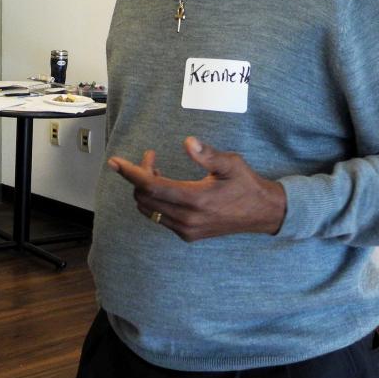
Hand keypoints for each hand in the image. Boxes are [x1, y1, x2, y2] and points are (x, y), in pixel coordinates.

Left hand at [108, 136, 285, 241]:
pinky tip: (165, 187)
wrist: (263, 213)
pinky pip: (158, 218)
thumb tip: (188, 142)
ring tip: (157, 170)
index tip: (115, 162)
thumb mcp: (231, 164)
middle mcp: (187, 218)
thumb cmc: (246, 185)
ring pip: (148, 209)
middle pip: (144, 197)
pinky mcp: (188, 235)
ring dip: (145, 189)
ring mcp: (186, 229)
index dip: (131, 173)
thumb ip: (208, 154)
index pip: (151, 186)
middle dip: (140, 175)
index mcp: (196, 199)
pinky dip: (154, 201)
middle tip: (151, 156)